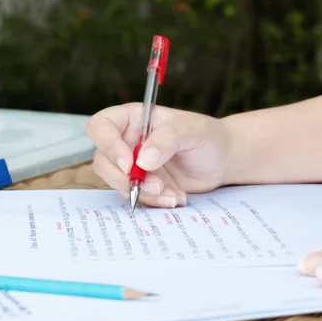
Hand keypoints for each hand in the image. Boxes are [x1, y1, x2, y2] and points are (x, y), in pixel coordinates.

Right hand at [85, 103, 231, 208]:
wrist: (221, 162)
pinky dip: (154, 201)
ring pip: (117, 182)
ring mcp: (131, 165)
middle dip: (126, 178)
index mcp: (132, 119)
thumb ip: (168, 139)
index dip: (107, 145)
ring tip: (173, 194)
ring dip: (143, 193)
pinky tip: (177, 197)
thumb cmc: (207, 137)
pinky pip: (135, 197)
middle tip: (156, 185)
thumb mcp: (192, 130)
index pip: (101, 126)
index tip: (129, 163)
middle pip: (102, 160)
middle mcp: (126, 141)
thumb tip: (143, 160)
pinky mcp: (140, 184)